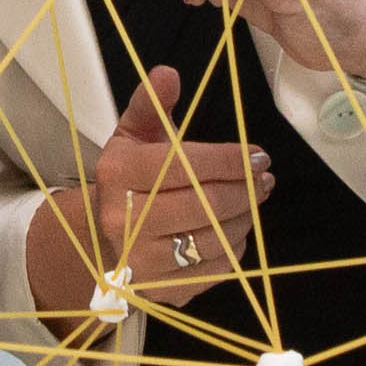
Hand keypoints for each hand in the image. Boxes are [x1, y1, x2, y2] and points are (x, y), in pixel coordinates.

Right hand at [21, 65, 272, 323]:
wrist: (101, 240)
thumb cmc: (129, 180)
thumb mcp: (133, 135)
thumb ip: (151, 103)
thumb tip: (169, 73)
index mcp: (118, 173)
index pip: (185, 164)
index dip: (230, 160)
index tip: (259, 156)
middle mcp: (123, 220)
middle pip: (204, 205)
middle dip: (244, 190)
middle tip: (265, 180)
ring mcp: (141, 262)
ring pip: (214, 240)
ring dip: (244, 218)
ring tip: (252, 202)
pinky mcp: (161, 292)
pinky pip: (215, 270)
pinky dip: (233, 247)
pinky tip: (233, 230)